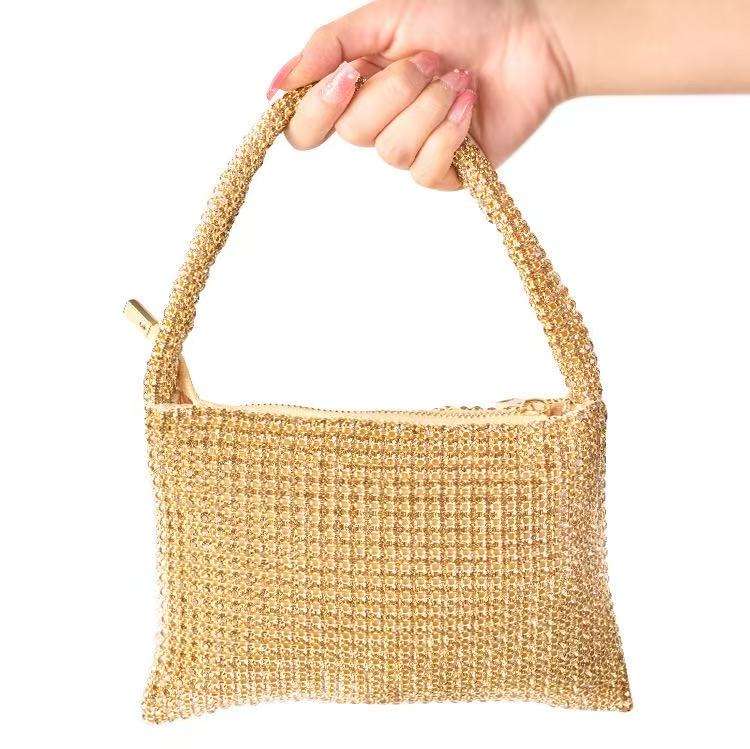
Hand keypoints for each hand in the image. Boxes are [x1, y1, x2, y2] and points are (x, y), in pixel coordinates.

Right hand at [267, 0, 572, 189]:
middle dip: (395, 90)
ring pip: (390, 151)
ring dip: (428, 106)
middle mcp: (378, 122)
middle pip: (352, 133)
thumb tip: (278, 85)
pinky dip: (449, 130)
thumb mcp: (388, 17)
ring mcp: (411, 150)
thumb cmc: (467, 19)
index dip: (319, 109)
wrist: (531, 39)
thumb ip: (330, 46)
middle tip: (431, 60)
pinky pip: (425, 169)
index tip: (348, 77)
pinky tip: (469, 103)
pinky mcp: (444, 172)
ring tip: (458, 78)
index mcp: (357, 87)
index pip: (307, 127)